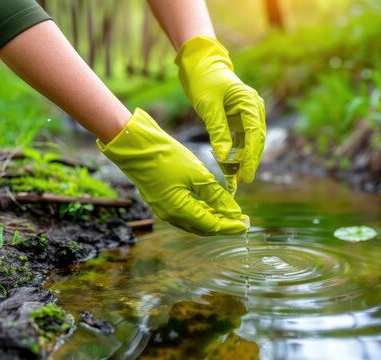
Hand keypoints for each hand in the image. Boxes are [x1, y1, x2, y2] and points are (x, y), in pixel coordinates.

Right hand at [97, 108, 247, 235]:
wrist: (135, 145)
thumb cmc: (166, 157)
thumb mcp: (197, 175)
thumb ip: (216, 196)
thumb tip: (233, 212)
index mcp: (179, 211)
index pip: (212, 226)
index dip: (230, 226)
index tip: (246, 225)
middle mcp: (170, 215)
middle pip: (202, 227)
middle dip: (223, 224)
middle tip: (241, 220)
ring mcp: (163, 208)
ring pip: (193, 221)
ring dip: (212, 218)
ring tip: (229, 213)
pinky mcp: (160, 200)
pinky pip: (184, 212)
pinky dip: (199, 211)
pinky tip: (209, 205)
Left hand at [175, 36, 265, 182]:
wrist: (200, 65)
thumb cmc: (204, 80)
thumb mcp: (208, 106)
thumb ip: (218, 131)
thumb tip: (225, 157)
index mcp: (250, 102)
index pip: (255, 135)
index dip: (252, 157)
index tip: (247, 175)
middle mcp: (253, 109)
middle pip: (256, 141)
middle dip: (249, 162)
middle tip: (241, 181)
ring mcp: (247, 115)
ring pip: (249, 143)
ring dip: (242, 160)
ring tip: (234, 179)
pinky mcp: (238, 120)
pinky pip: (240, 140)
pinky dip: (235, 153)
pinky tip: (229, 167)